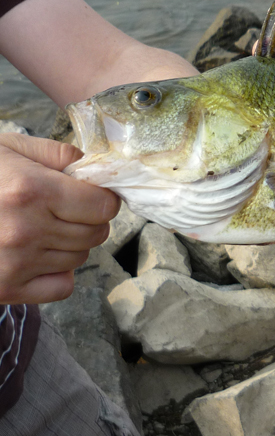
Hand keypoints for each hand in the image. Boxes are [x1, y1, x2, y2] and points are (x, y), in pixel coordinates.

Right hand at [0, 133, 119, 303]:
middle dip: (88, 220)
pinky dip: (58, 274)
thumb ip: (55, 154)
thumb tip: (93, 167)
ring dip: (70, 244)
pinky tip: (37, 257)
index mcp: (30, 190)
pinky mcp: (5, 288)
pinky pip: (62, 286)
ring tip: (41, 229)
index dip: (102, 198)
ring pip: (81, 258)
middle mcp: (25, 229)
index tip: (90, 195)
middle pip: (96, 233)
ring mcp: (16, 262)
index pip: (103, 206)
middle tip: (63, 211)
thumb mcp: (7, 148)